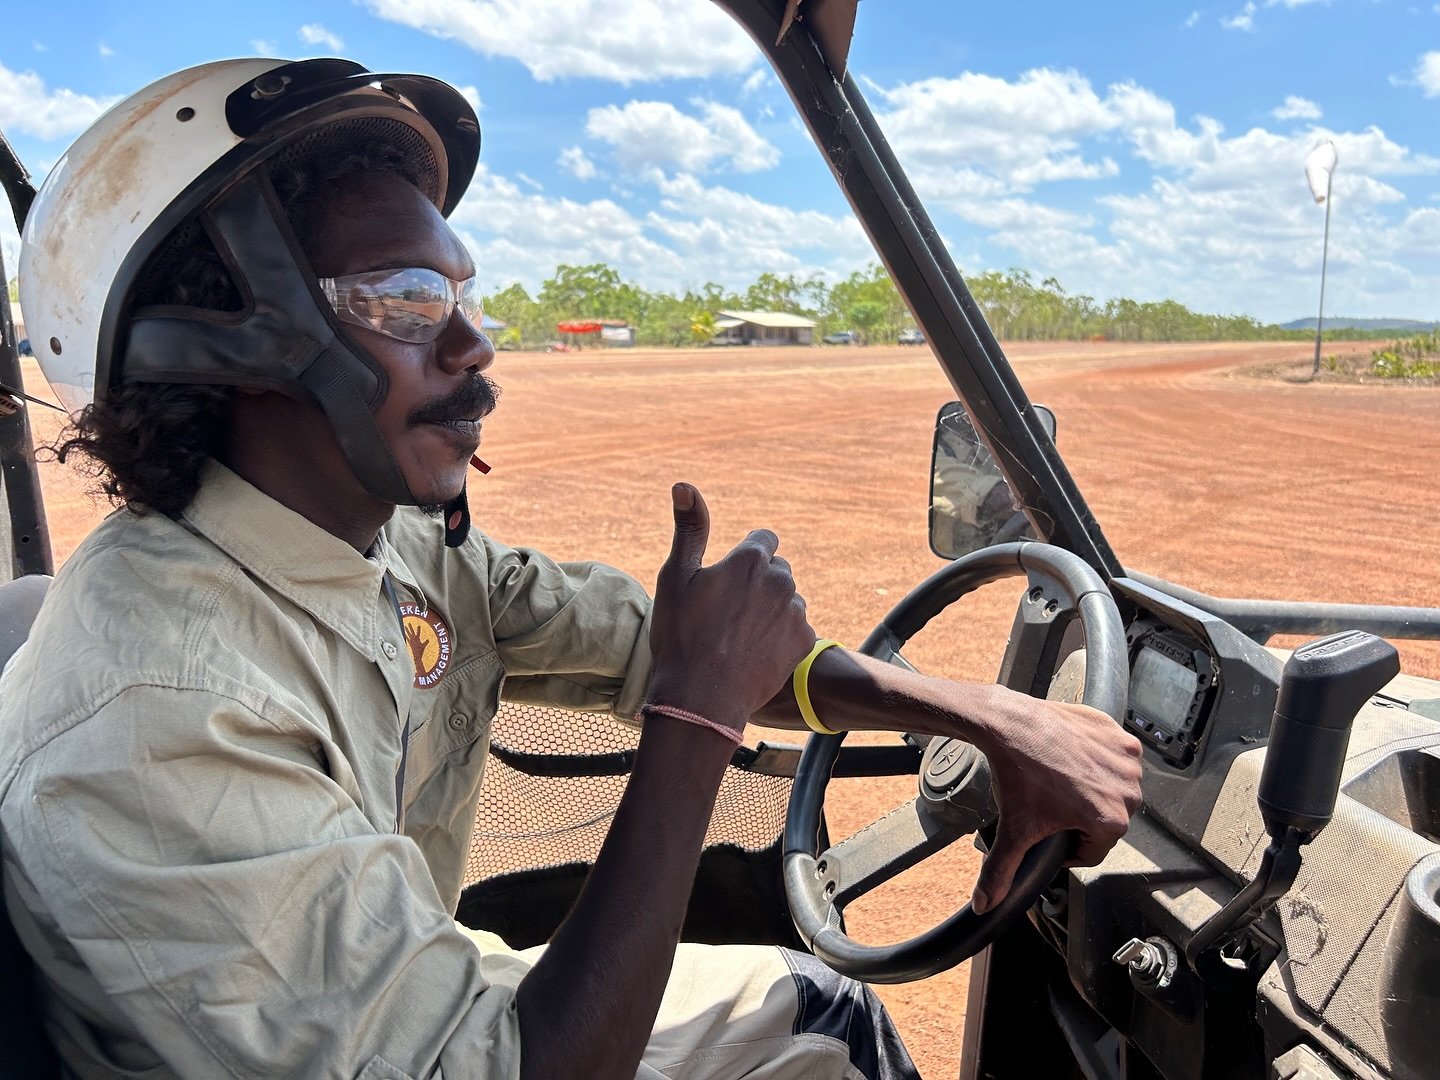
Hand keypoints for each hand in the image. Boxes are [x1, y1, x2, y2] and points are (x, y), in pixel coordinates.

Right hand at [646, 483, 814, 733]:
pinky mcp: (804, 642)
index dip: (743, 558)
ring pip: (786, 600)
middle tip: (726, 613)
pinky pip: (795, 630)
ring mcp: (795, 613)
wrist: (701, 698)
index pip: (763, 540)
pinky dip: (779, 638)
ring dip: (769, 610)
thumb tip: (684, 485)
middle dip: (757, 583)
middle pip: (776, 570)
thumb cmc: (682, 636)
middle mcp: (781, 580)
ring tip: (738, 637)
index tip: (725, 580)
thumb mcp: (676, 577)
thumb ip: (689, 529)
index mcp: (751, 560)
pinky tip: (754, 654)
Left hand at [970, 688, 1142, 912]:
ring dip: (1094, 789)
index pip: (1095, 850)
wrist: (1008, 725)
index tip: (1052, 831)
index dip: (1069, 846)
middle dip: (1082, 816)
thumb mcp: (1012, 831)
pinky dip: (1099, 760)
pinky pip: (1115, 759)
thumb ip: (1000, 874)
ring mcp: (1127, 761)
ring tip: (1062, 781)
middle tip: (1052, 803)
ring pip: (1114, 790)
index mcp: (1111, 822)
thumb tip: (984, 906)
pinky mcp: (1120, 736)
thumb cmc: (1016, 776)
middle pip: (1108, 820)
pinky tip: (1072, 759)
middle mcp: (1128, 792)